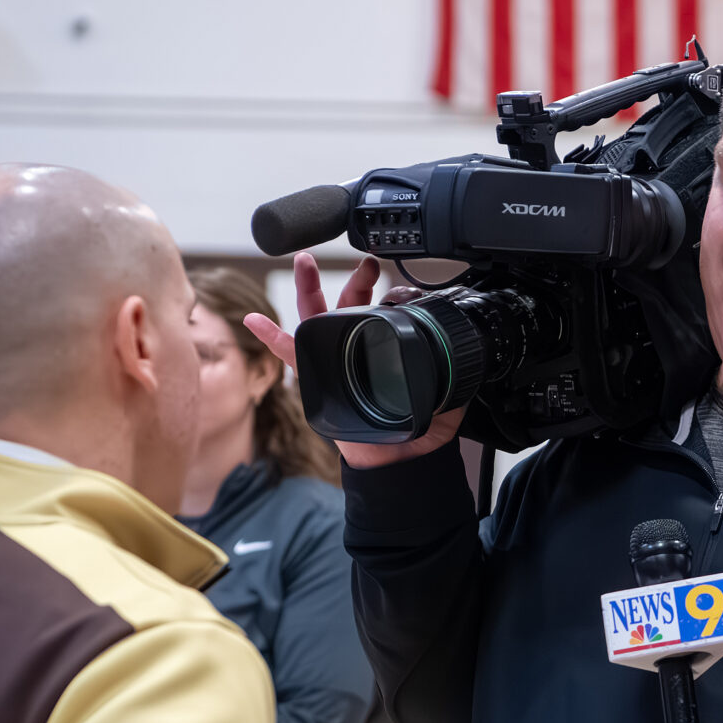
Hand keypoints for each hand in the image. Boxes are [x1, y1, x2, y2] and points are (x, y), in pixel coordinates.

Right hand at [242, 256, 464, 467]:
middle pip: (346, 305)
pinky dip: (271, 337)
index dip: (384, 292)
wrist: (402, 461)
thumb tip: (467, 353)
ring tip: (305, 261)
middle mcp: (353, 351)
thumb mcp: (442, 393)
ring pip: (316, 319)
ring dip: (308, 288)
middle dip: (354, 279)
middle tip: (366, 261)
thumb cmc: (415, 430)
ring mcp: (331, 363)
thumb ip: (449, 370)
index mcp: (380, 349)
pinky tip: (255, 319)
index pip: (378, 312)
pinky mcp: (317, 381)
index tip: (395, 278)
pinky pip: (292, 356)